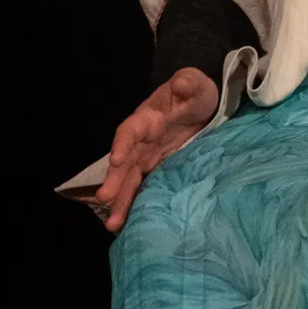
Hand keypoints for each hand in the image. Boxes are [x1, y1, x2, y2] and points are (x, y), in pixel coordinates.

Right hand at [91, 67, 220, 236]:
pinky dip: (136, 205)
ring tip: (113, 225)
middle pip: (124, 162)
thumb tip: (182, 84)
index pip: (130, 131)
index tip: (117, 160)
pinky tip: (130, 225)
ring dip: (121, 201)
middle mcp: (141, 142)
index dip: (122, 144)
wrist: (201, 108)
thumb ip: (189, 83)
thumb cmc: (194, 94)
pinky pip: (143, 188)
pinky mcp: (157, 171)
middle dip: (115, 180)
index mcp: (146, 119)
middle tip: (105, 199)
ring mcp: (148, 158)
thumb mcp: (196, 84)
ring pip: (130, 180)